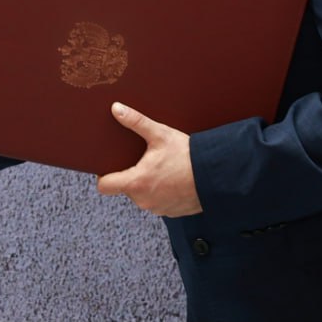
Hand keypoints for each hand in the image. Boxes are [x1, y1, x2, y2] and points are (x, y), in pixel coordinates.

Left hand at [95, 102, 201, 217]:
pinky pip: (158, 202)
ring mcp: (158, 209)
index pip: (104, 186)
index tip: (110, 166)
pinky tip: (171, 179)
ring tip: (160, 168)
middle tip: (143, 160)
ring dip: (147, 184)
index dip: (104, 176)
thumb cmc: (187, 156)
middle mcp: (144, 200)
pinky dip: (161, 192)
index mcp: (136, 183)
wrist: (217, 176)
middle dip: (131, 175)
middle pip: (125, 188)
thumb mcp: (160, 135)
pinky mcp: (171, 213)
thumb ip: (136, 121)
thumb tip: (116, 108)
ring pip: (142, 196)